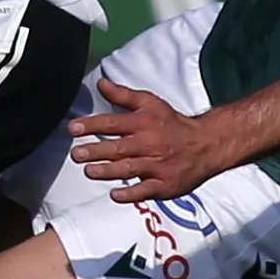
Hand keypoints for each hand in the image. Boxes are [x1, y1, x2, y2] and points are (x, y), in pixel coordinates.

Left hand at [66, 78, 242, 203]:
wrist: (205, 144)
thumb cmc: (172, 124)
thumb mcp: (150, 103)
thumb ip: (123, 95)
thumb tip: (100, 84)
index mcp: (143, 123)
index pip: (113, 123)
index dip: (92, 125)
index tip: (73, 128)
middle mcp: (149, 144)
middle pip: (119, 147)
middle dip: (95, 151)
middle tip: (76, 153)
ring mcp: (157, 165)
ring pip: (129, 169)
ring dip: (108, 171)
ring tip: (89, 171)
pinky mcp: (165, 184)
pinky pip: (146, 190)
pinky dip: (131, 194)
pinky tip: (115, 194)